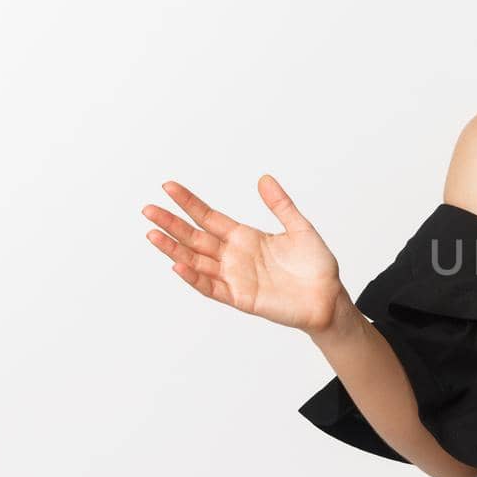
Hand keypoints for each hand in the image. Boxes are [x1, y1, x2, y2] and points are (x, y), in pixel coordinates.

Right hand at [142, 174, 347, 334]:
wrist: (329, 298)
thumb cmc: (316, 266)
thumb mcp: (300, 228)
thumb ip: (281, 205)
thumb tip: (264, 178)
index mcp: (245, 237)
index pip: (209, 217)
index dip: (189, 203)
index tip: (168, 187)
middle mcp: (234, 256)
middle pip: (195, 237)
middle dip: (171, 224)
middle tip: (148, 208)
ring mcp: (235, 277)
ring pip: (196, 261)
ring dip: (174, 249)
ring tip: (152, 233)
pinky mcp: (241, 298)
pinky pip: (212, 287)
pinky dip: (194, 277)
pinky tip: (178, 265)